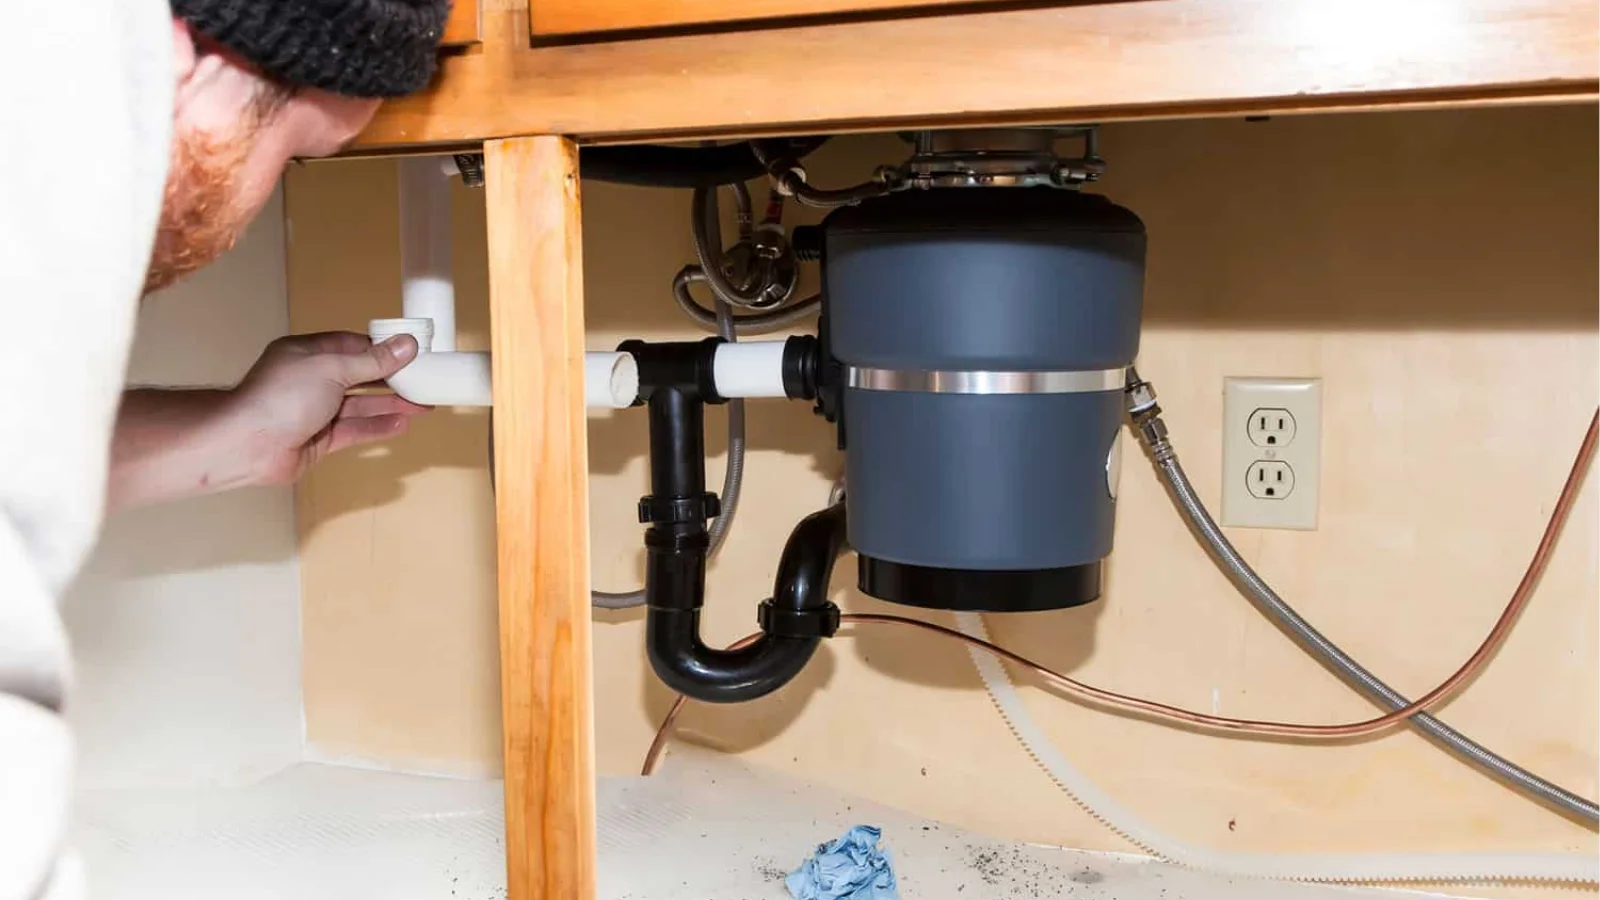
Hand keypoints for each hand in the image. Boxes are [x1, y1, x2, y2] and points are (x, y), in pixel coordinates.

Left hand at [108, 332, 427, 509]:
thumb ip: (372, 361)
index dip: (383, 349)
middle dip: (393, 379)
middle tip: (427, 382)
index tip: (414, 353)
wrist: (246, 445)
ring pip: (360, 406)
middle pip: (360, 377)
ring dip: (391, 405)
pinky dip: (377, 427)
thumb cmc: (284, 396)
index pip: (353, 346)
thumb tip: (407, 344)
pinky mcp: (319, 440)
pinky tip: (401, 425)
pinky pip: (354, 431)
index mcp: (309, 354)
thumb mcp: (331, 369)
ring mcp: (316, 412)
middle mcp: (312, 380)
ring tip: (425, 406)